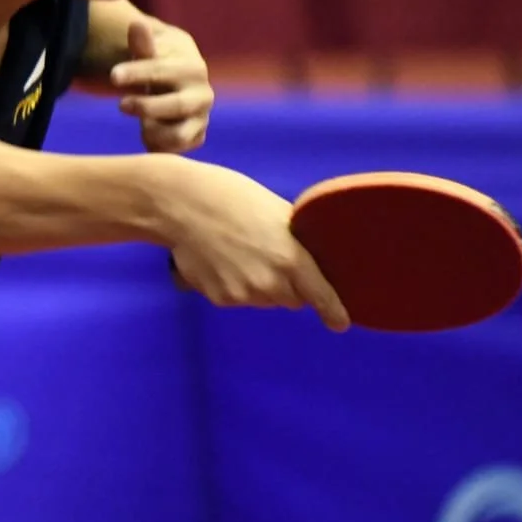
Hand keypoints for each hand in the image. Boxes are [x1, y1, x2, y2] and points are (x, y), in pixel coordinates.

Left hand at [109, 20, 212, 153]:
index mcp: (193, 68)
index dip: (137, 73)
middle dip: (145, 107)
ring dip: (152, 130)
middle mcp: (204, 95)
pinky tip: (149, 132)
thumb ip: (142, 44)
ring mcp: (202, 118)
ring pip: (177, 135)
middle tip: (120, 104)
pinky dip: (157, 144)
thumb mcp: (149, 52)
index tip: (112, 76)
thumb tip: (136, 25)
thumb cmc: (157, 64)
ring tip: (142, 122)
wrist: (175, 83)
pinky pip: (174, 150)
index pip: (163, 71)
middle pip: (175, 106)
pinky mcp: (196, 137)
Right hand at [165, 162, 350, 330]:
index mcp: (291, 259)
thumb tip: (307, 260)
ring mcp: (243, 296)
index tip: (340, 324)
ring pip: (264, 300)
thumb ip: (294, 242)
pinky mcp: (219, 300)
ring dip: (261, 286)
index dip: (334, 312)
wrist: (181, 206)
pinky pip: (238, 299)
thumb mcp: (276, 212)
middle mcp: (270, 284)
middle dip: (288, 285)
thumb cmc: (232, 197)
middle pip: (292, 299)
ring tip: (240, 255)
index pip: (321, 296)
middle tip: (269, 257)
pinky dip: (234, 286)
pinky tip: (220, 261)